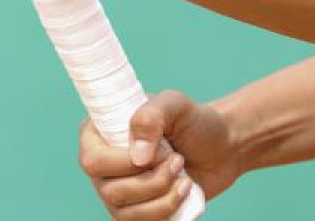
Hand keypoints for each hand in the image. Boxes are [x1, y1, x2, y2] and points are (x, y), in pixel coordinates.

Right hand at [79, 91, 242, 219]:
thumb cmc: (193, 122)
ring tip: (183, 177)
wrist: (221, 148)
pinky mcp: (135, 212)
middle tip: (177, 161)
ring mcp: (116, 191)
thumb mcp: (174, 104)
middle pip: (109, 191)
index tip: (161, 150)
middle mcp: (102, 166)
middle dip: (152, 181)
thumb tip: (137, 157)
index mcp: (99, 134)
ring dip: (163, 197)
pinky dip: (166, 212)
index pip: (92, 160)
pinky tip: (182, 193)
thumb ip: (150, 116)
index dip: (125, 162)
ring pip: (125, 213)